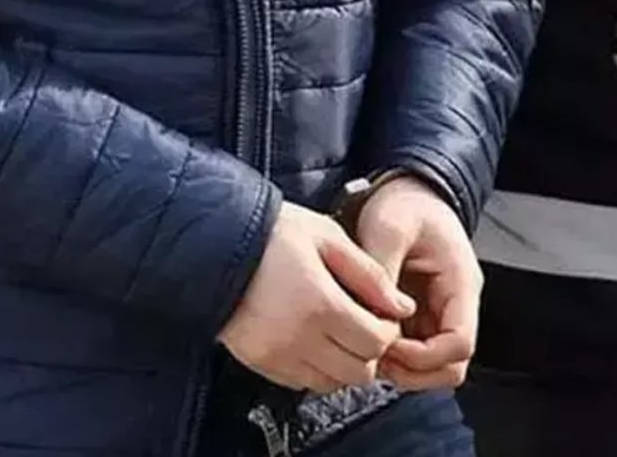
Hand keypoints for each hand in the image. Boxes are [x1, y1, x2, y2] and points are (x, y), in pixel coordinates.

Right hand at [218, 202, 416, 392]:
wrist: (213, 244)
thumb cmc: (272, 233)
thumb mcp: (328, 237)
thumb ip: (370, 275)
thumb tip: (403, 307)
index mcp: (321, 303)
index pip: (376, 342)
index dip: (388, 331)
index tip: (382, 313)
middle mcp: (298, 337)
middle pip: (358, 371)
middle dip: (370, 351)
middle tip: (364, 325)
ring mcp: (276, 354)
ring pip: (332, 383)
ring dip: (344, 363)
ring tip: (339, 332)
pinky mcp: (259, 362)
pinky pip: (302, 384)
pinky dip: (317, 369)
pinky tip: (314, 340)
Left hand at [354, 176, 483, 389]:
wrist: (408, 192)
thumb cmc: (405, 205)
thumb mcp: (389, 226)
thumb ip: (382, 269)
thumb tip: (375, 314)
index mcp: (461, 284)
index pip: (459, 344)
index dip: (423, 356)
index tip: (387, 344)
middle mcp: (457, 304)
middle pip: (451, 365)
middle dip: (413, 371)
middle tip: (376, 357)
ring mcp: (441, 312)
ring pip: (434, 366)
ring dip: (403, 368)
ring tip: (370, 349)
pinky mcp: (422, 315)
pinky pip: (416, 351)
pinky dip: (395, 356)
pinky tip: (369, 338)